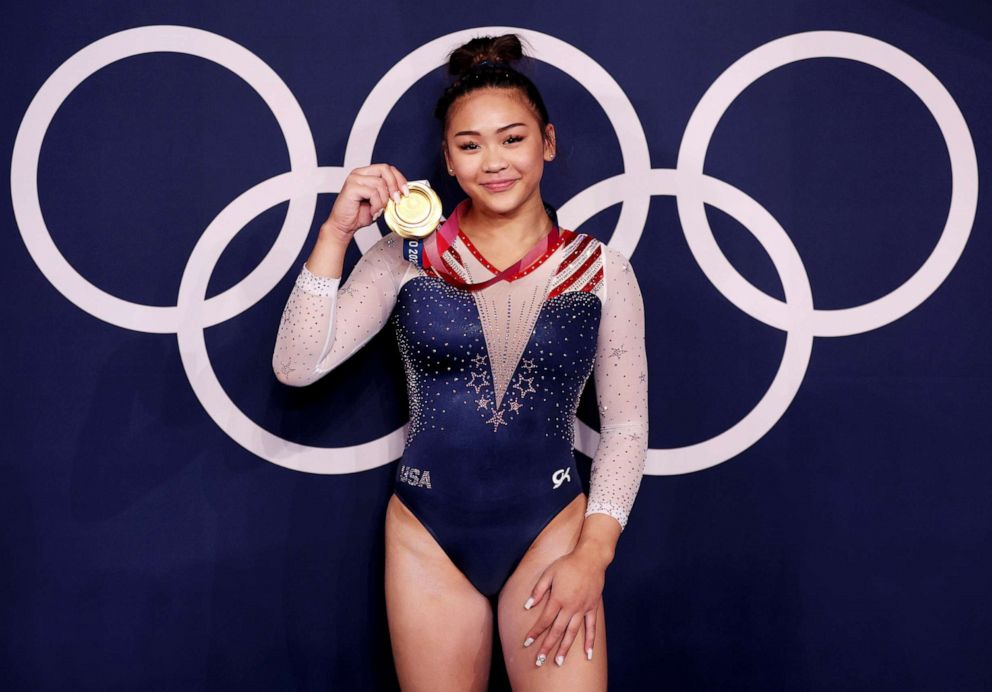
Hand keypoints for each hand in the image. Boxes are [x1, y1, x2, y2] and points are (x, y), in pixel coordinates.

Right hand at [322, 163, 409, 240]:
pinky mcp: (351, 187)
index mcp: (366, 174)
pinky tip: (372, 212)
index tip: (406, 192)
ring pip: (380, 183)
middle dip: (395, 185)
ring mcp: (354, 178)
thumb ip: (388, 194)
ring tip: (378, 210)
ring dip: (383, 200)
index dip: (399, 178)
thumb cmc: (359, 215)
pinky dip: (376, 205)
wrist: (344, 226)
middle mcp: (360, 173)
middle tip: (397, 200)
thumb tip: (403, 192)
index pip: (387, 168)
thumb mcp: (379, 202)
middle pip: (385, 169)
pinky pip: (372, 193)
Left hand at [520, 547, 606, 667]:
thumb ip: (538, 590)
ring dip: (565, 649)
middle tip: (539, 662)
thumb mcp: (549, 573)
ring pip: (572, 633)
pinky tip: (588, 654)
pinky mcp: (592, 608)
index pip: (544, 621)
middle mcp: (570, 607)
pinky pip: (591, 628)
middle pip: (556, 631)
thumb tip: (527, 605)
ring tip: (559, 662)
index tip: (526, 644)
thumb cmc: (567, 564)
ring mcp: (582, 609)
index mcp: (557, 599)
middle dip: (547, 647)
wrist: (590, 558)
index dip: (534, 633)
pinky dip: (590, 642)